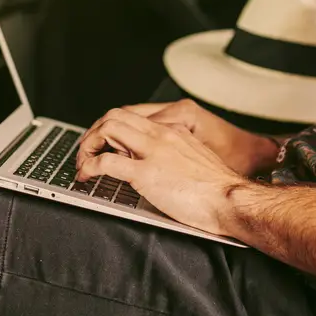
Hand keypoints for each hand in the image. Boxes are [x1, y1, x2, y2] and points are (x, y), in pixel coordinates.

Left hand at [74, 107, 244, 235]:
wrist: (231, 199)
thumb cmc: (219, 188)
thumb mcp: (196, 159)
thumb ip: (177, 154)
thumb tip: (162, 164)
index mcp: (174, 131)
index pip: (133, 117)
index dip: (111, 128)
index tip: (104, 144)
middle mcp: (161, 135)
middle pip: (115, 115)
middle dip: (94, 132)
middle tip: (87, 151)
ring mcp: (153, 152)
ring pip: (107, 129)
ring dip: (88, 146)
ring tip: (83, 163)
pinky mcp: (146, 174)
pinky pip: (106, 162)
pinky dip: (89, 166)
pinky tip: (87, 176)